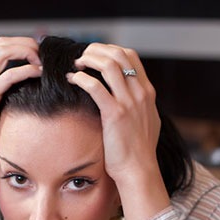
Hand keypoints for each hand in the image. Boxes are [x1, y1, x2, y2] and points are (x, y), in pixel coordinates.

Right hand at [0, 37, 41, 219]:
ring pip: (2, 51)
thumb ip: (10, 94)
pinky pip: (8, 75)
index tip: (40, 55)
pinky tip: (38, 75)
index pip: (0, 47)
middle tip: (44, 55)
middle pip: (1, 43)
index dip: (21, 45)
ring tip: (41, 63)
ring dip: (25, 52)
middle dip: (25, 43)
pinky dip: (26, 70)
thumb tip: (33, 88)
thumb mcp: (0, 109)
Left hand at [67, 43, 168, 219]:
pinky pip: (95, 87)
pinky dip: (81, 78)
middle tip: (82, 57)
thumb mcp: (146, 121)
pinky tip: (71, 80)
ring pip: (108, 65)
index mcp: (147, 92)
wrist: (139, 170)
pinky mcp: (115, 114)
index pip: (131, 56)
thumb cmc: (138, 151)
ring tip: (76, 65)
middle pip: (119, 55)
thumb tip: (127, 95)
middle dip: (97, 50)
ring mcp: (129, 102)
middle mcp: (140, 93)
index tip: (95, 55)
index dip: (110, 49)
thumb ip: (138, 105)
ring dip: (88, 60)